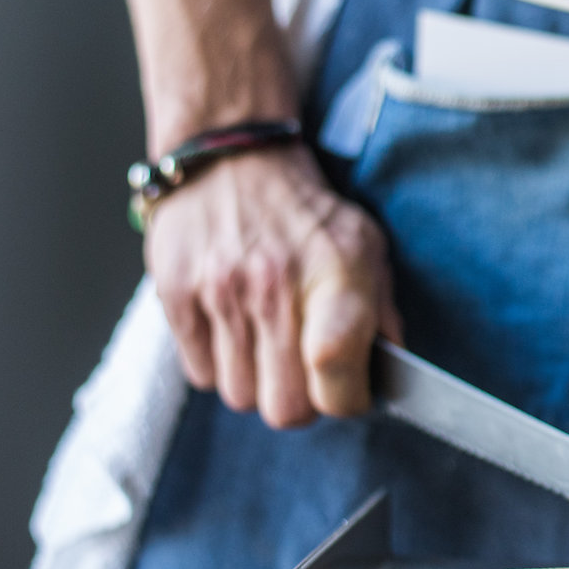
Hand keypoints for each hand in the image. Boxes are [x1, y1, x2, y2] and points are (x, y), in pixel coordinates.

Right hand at [146, 145, 400, 427]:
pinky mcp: (176, 296)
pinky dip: (219, 365)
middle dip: (301, 399)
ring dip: (257, 382)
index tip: (349, 389)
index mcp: (336, 277)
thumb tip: (392, 374)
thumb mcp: (365, 248)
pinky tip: (234, 329)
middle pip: (286, 408)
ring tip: (267, 341)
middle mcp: (276, 288)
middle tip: (305, 370)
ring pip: (240, 397)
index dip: (347, 399)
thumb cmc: (306, 212)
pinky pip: (199, 375)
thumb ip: (383, 314)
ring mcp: (221, 294)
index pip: (337, 381)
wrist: (233, 159)